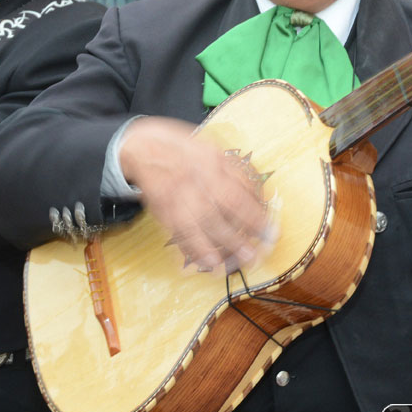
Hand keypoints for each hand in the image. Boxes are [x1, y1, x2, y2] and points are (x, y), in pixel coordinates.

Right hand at [119, 117, 273, 271]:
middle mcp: (196, 180)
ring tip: (234, 264)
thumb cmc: (178, 147)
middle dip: (240, 236)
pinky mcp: (164, 209)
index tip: (269, 231)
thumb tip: (255, 193)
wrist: (141, 147)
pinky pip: (180, 232)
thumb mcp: (209, 148)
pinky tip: (205, 262)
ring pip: (202, 224)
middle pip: (223, 211)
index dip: (256, 215)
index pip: (239, 193)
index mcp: (212, 163)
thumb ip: (232, 170)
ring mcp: (179, 196)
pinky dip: (193, 249)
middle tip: (255, 255)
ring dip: (219, 247)